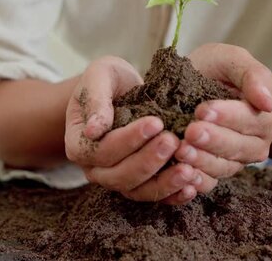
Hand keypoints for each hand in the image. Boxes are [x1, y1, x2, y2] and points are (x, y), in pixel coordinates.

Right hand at [65, 56, 202, 204]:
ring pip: (137, 190)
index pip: (101, 150)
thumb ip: (96, 99)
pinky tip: (193, 185)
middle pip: (119, 175)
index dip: (128, 139)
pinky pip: (154, 195)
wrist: (123, 91)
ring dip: (164, 182)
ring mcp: (116, 179)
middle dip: (148, 160)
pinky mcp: (139, 184)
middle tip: (173, 141)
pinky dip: (174, 194)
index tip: (156, 122)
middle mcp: (94, 168)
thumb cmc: (109, 79)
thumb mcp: (100, 76)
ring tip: (188, 169)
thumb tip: (93, 129)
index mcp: (79, 143)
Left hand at [175, 44, 271, 188]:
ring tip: (181, 151)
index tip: (202, 110)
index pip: (250, 117)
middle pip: (239, 146)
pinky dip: (198, 181)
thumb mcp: (232, 60)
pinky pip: (212, 182)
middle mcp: (258, 141)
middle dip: (213, 140)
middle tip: (190, 132)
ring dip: (203, 161)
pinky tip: (183, 175)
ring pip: (225, 166)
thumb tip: (269, 102)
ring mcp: (238, 160)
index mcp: (268, 114)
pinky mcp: (218, 172)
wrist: (200, 83)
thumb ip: (252, 75)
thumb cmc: (218, 69)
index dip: (227, 115)